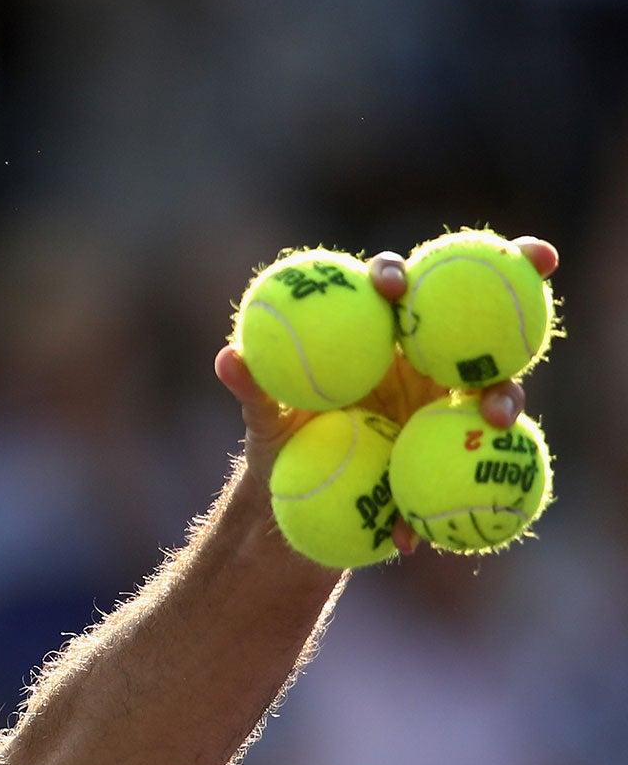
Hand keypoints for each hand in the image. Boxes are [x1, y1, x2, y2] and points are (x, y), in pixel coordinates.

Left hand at [215, 236, 558, 553]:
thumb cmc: (283, 441)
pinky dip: (479, 469)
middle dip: (515, 283)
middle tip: (537, 268)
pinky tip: (484, 479)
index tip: (392, 283)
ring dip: (505, 394)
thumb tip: (228, 358)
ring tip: (497, 417)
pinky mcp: (460, 443)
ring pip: (495, 381)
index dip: (397, 274)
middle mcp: (422, 357)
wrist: (305, 496)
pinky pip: (479, 450)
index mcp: (374, 335)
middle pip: (473, 313)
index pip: (391, 290)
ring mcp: (449, 398)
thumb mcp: (264, 420)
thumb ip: (253, 389)